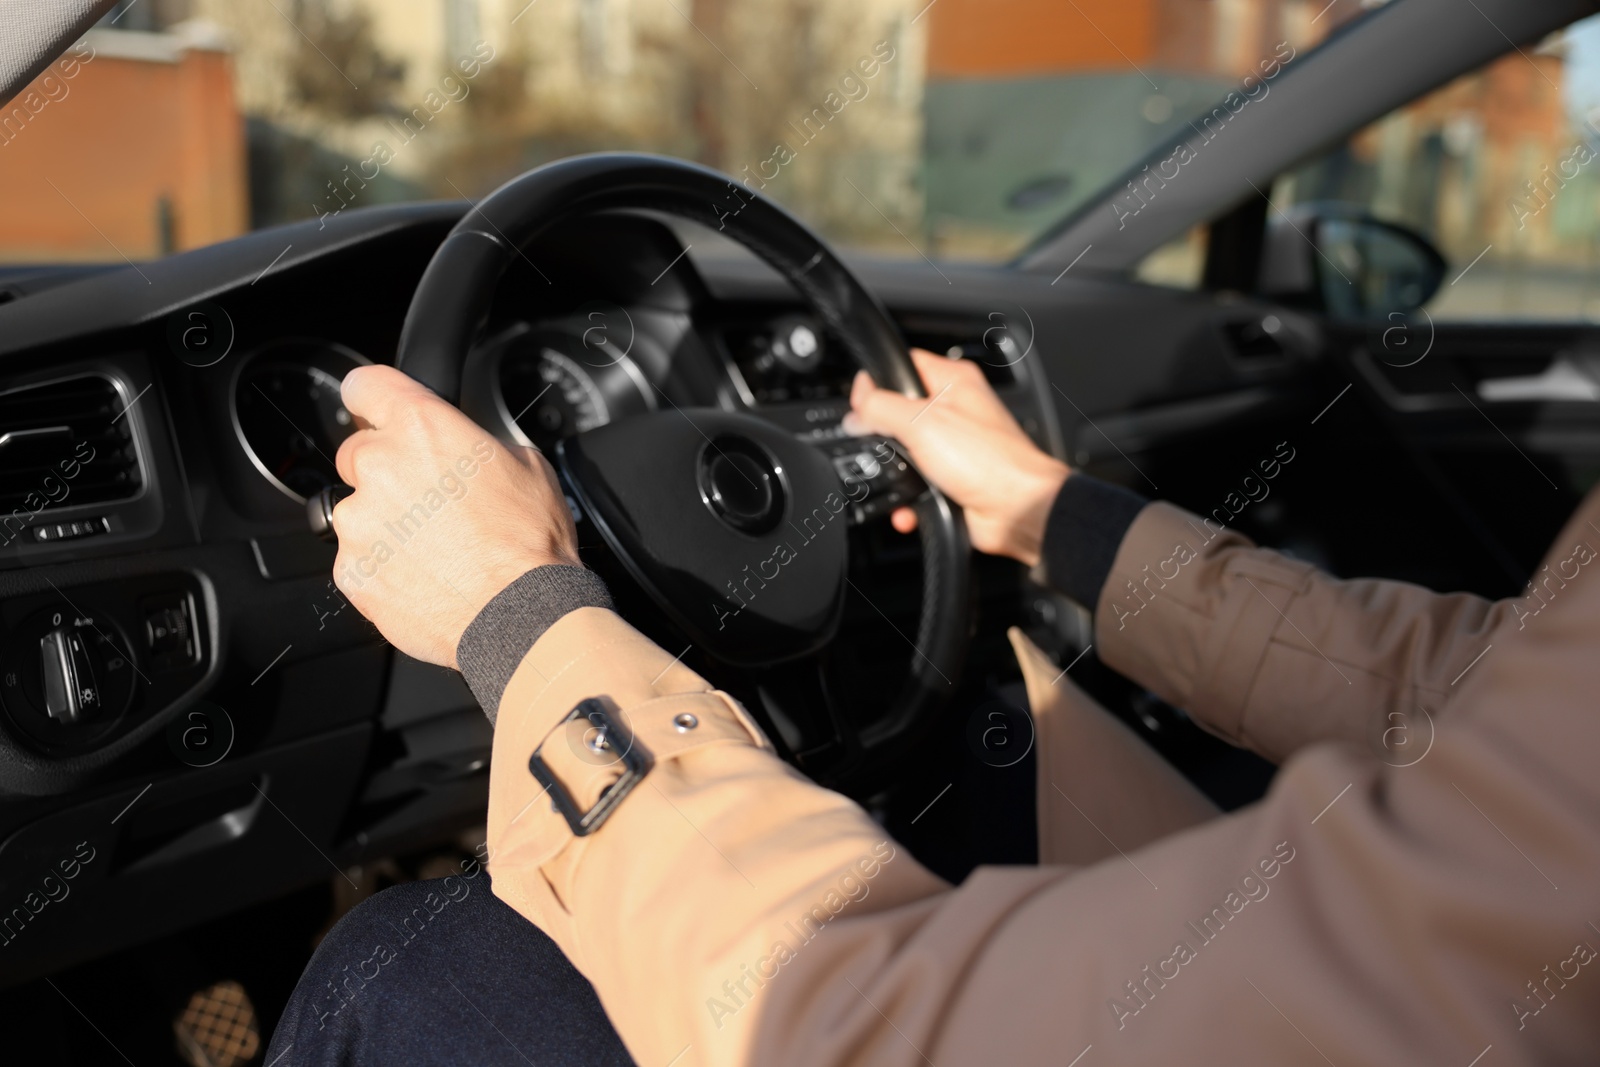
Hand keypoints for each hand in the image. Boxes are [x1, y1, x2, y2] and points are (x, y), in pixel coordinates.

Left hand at [330, 365, 580, 666]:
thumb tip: (468, 447)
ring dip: (387, 522)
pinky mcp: (352, 570)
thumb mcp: (527, 465)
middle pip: (358, 453)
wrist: (522, 615)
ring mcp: (359, 522)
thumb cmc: (530, 543)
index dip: (373, 398)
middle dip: (389, 470)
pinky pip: (360, 558)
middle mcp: (380, 467)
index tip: (375, 408)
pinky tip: (427, 575)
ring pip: (358, 510)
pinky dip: (385, 566)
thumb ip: (478, 443)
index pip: (365, 385)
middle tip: (433, 500)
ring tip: (438, 548)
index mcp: (421, 427)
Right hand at [843, 349, 1068, 565]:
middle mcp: (955, 410)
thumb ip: (881, 408)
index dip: (877, 383)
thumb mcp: (922, 422)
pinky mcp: (952, 478)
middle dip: (883, 438)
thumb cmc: (990, 461)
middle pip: (898, 412)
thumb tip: (857, 409)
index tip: (863, 406)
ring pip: (905, 453)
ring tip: (899, 480)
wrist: (1017, 511)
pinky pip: (917, 483)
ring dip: (895, 473)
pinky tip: (909, 507)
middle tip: (881, 447)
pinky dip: (908, 498)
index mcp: (953, 381)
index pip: (903, 364)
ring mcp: (954, 445)